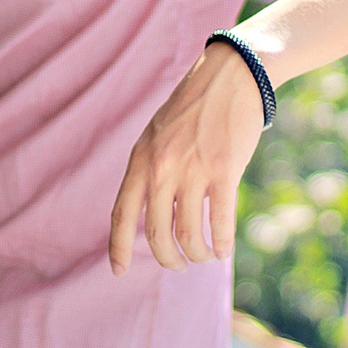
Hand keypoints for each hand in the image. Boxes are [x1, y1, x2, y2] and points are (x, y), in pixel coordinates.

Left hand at [109, 43, 265, 275]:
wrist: (229, 76)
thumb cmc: (194, 107)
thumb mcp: (158, 134)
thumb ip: (150, 169)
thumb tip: (152, 212)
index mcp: (141, 159)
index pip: (122, 215)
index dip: (118, 248)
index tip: (118, 272)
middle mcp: (162, 168)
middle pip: (157, 234)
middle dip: (168, 258)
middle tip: (178, 264)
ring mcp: (193, 170)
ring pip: (189, 235)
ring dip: (197, 254)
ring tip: (204, 255)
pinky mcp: (224, 171)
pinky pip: (220, 223)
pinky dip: (221, 244)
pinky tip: (223, 249)